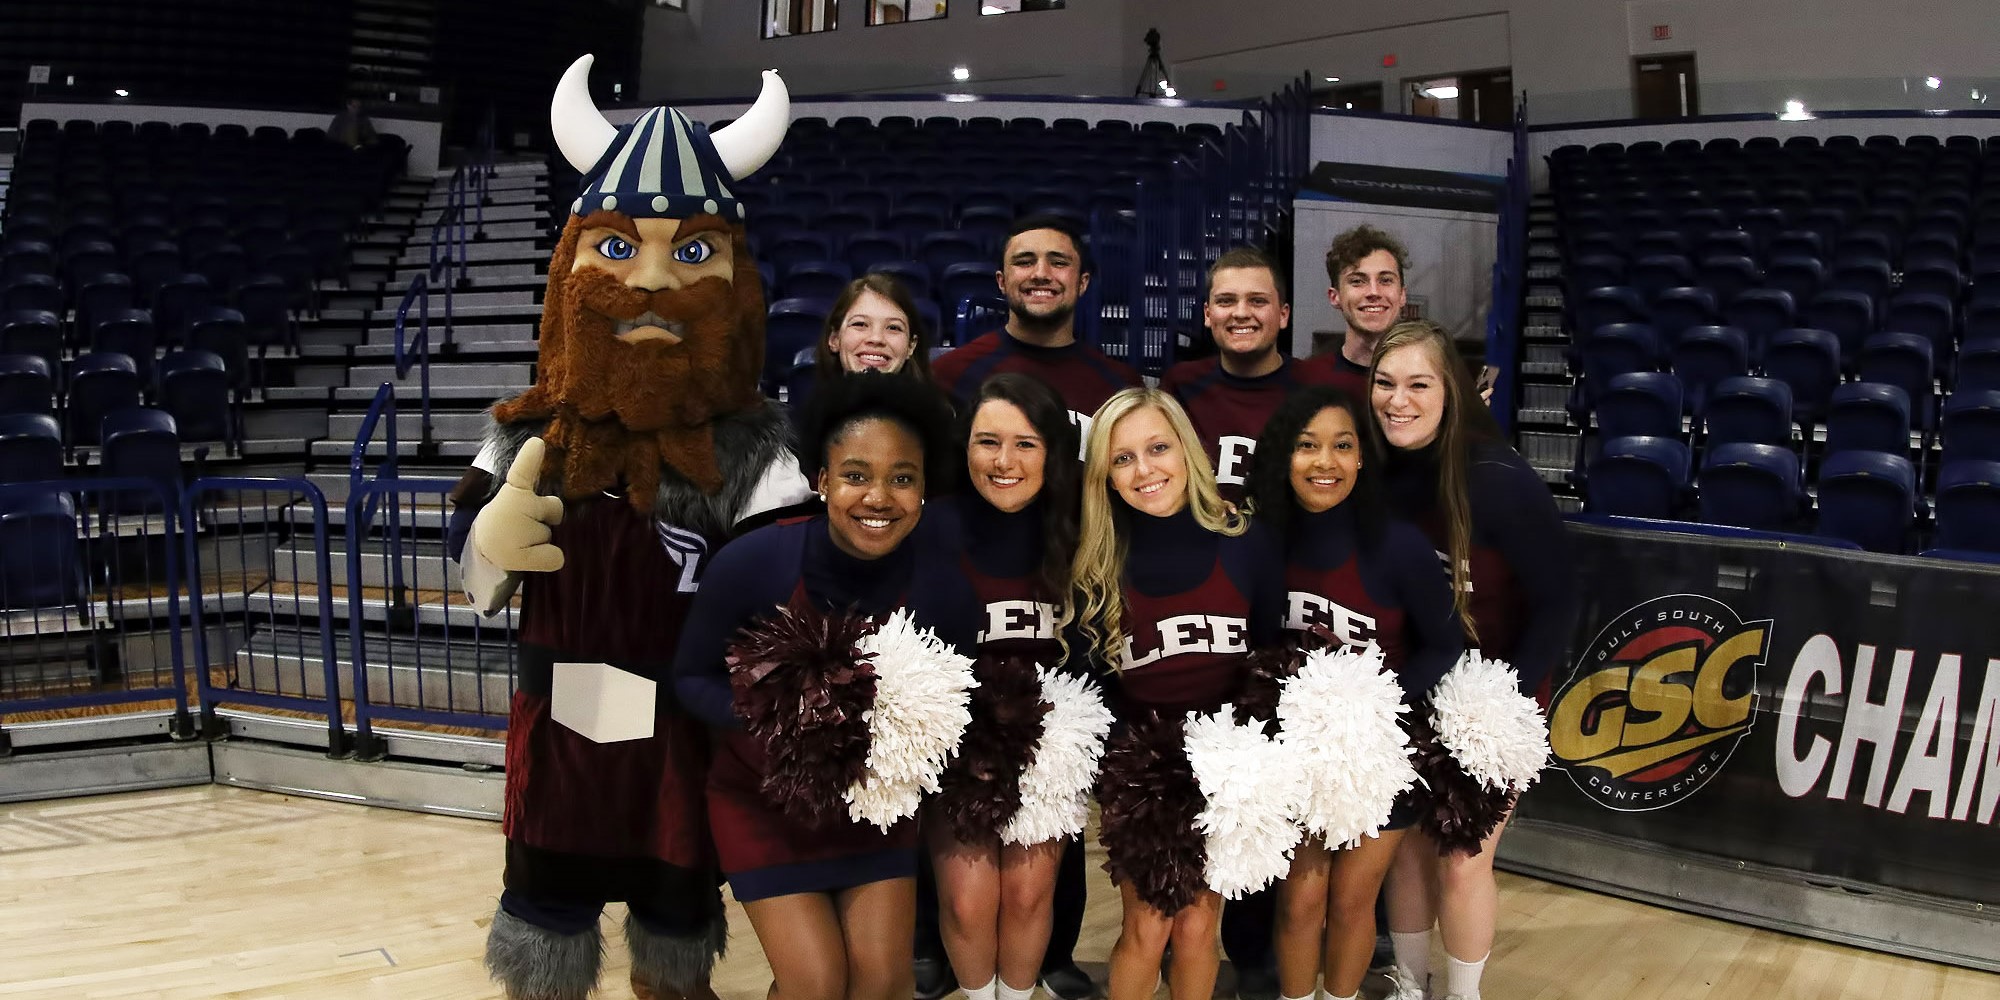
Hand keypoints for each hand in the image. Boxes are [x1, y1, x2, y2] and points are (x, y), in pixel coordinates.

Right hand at [468, 437, 565, 572]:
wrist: (485, 549)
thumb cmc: (509, 519)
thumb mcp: (519, 499)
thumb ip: (537, 491)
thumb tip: (552, 481)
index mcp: (513, 492)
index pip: (521, 473)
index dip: (529, 458)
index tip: (537, 442)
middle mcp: (515, 508)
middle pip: (556, 509)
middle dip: (548, 516)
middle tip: (524, 524)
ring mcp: (519, 533)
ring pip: (552, 534)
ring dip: (542, 539)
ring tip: (521, 541)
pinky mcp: (523, 558)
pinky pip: (555, 557)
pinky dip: (548, 558)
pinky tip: (529, 556)